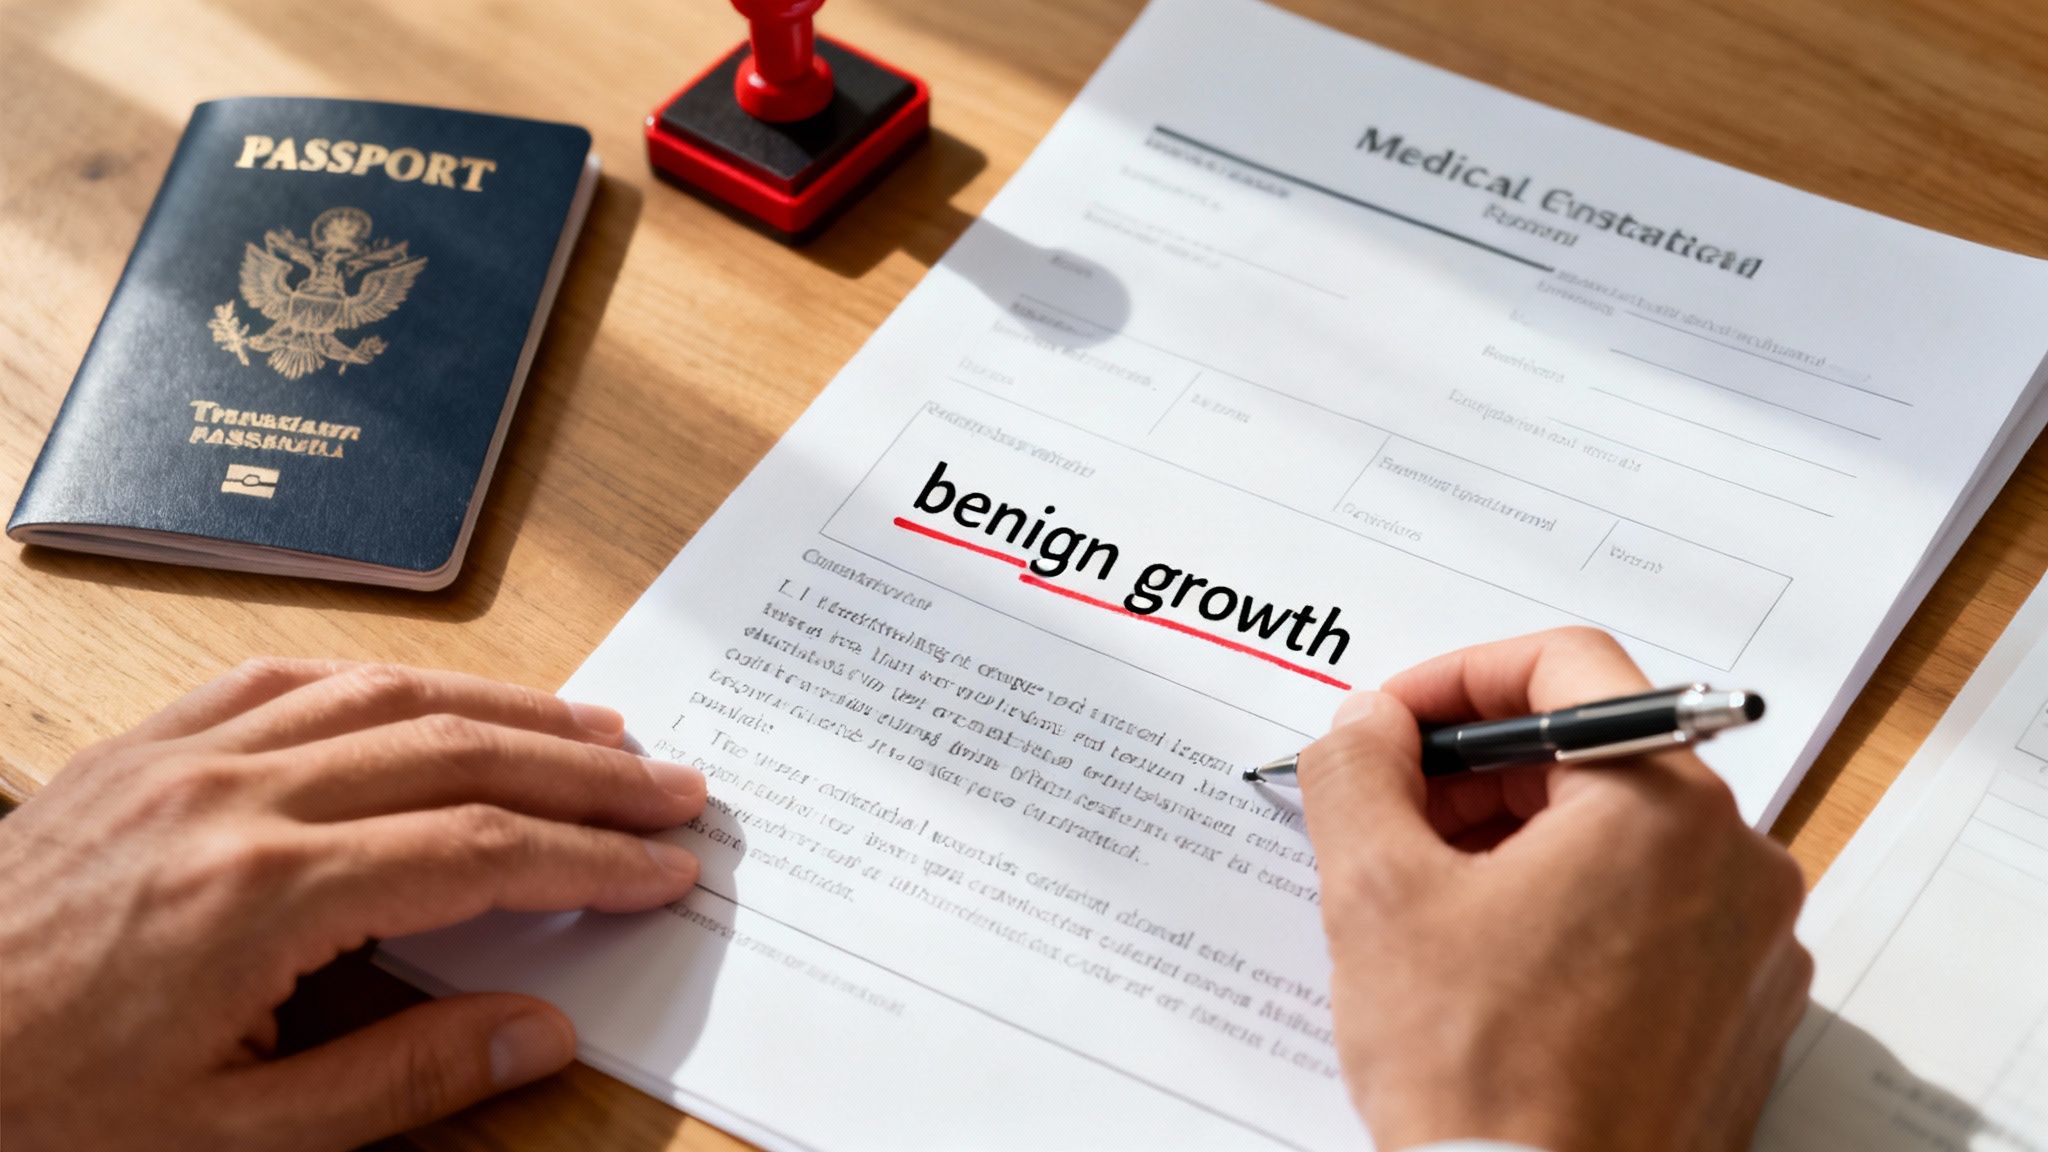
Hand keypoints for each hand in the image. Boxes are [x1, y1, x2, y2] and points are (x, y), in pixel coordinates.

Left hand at [0, 660, 705, 1150]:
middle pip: (457, 754)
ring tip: (594, 728)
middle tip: (672, 783)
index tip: (664, 865)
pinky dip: (380, 679)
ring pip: (384, 696)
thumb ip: (401, 1081)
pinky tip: (430, 696)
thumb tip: (541, 1032)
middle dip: (584, 769)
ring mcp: (181, 758)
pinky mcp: (140, 749)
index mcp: (261, 896)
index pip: (481, 855)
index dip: (591, 858)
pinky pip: (281, 677)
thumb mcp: (230, 1142)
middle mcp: (232, 798)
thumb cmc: (43, 1110)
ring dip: (506, 708)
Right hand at [1298, 628, 1810, 1151]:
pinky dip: (1564, 910)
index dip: (1453, 679)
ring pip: (1617, 841)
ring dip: (1512, 843)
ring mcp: (1750, 947)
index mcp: (1667, 809)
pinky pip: (1648, 917)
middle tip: (1386, 815)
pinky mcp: (1738, 1015)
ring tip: (1425, 901)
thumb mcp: (1376, 895)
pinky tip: (1486, 962)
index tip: (1391, 725)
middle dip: (1474, 773)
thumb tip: (1367, 727)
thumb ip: (1359, 772)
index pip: (1566, 667)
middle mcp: (1738, 865)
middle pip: (1593, 757)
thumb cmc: (1480, 1079)